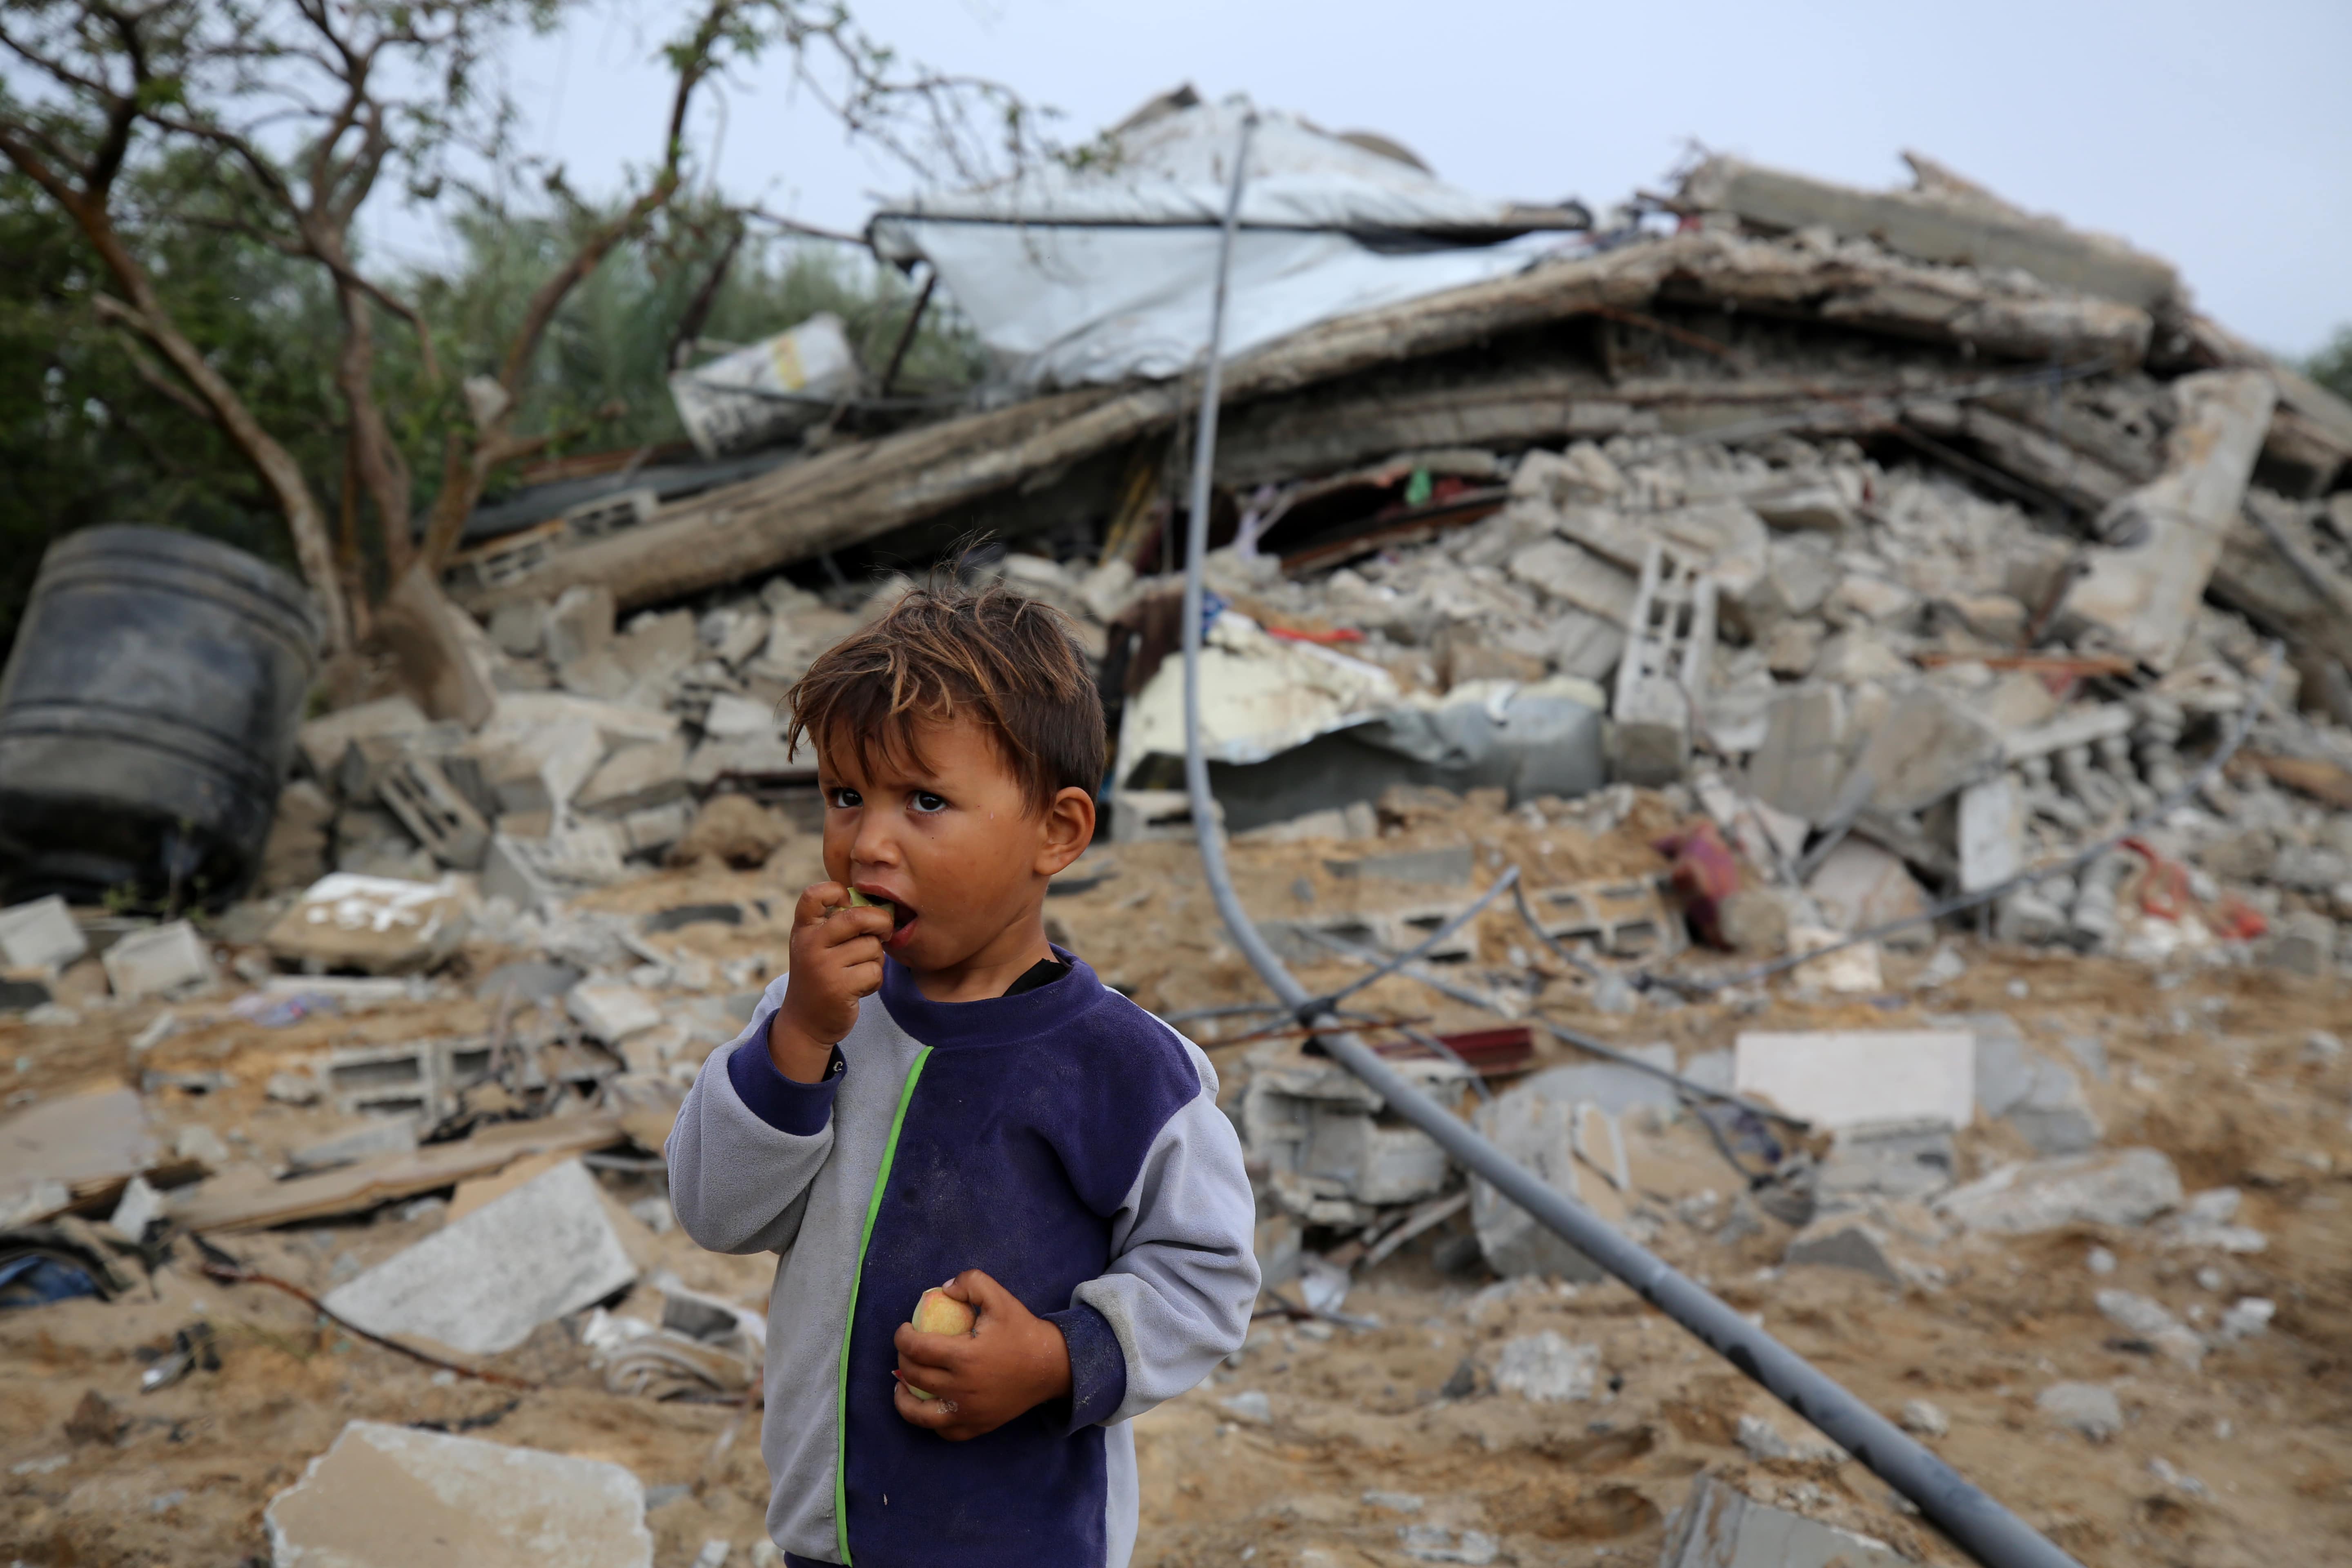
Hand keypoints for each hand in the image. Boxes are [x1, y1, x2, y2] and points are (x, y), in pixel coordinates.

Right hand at [767, 882, 892, 1081]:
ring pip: (871, 946)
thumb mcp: (817, 946)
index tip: (848, 902)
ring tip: (859, 971)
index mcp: (804, 929)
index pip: (815, 894)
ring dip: (875, 959)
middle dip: (880, 922)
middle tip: (884, 931)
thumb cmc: (820, 976)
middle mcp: (809, 944)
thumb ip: (836, 923)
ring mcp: (823, 966)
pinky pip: (874, 971)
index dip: (837, 890)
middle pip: (857, 917)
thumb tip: (879, 905)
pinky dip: (875, 980)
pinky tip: (860, 988)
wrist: (805, 1022)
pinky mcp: (839, 988)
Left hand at [892, 1270, 1072, 1440]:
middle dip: (902, 1359)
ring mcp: (969, 1412)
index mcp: (964, 1357)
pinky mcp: (978, 1426)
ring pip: (920, 1414)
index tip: (904, 1330)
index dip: (901, 1337)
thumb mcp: (1000, 1297)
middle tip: (908, 1349)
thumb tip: (943, 1290)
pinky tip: (927, 1406)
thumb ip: (971, 1282)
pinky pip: (944, 1431)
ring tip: (901, 1385)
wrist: (1051, 1366)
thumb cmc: (1023, 1331)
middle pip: (914, 1377)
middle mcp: (962, 1389)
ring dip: (904, 1398)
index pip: (916, 1349)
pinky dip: (930, 1421)